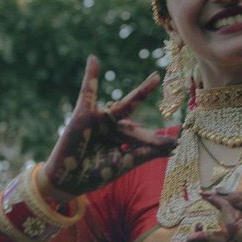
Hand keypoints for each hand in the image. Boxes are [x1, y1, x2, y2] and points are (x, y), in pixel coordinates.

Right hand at [43, 56, 176, 196]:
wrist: (68, 181)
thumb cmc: (95, 173)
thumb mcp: (125, 163)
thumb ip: (147, 153)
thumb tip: (174, 146)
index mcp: (121, 137)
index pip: (143, 135)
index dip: (157, 141)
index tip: (174, 144)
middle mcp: (111, 126)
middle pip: (134, 117)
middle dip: (147, 103)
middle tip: (158, 80)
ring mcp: (98, 119)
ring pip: (123, 107)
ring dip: (140, 93)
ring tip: (155, 78)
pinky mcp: (83, 115)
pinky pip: (87, 93)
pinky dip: (90, 76)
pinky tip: (94, 59)